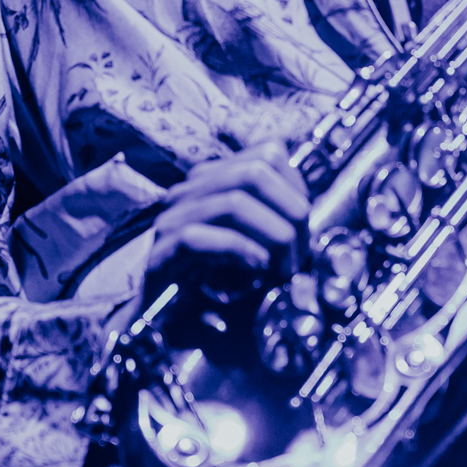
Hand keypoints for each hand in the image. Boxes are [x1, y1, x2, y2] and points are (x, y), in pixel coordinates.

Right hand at [145, 141, 308, 272]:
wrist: (162, 313)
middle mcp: (193, 190)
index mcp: (215, 178)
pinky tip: (256, 268)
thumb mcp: (249, 238)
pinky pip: (199, 238)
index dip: (296, 185)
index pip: (267, 153)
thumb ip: (271, 216)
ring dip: (271, 236)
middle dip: (289, 210)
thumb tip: (304, 211)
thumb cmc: (209, 276)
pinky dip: (238, 251)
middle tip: (300, 250)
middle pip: (254, 173)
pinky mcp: (161, 251)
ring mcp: (174, 218)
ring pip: (232, 203)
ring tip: (283, 267)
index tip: (305, 223)